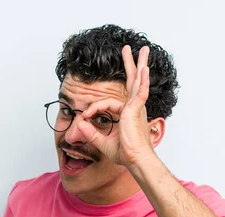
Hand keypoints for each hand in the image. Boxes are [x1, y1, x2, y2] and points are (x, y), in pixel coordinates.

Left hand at [79, 45, 155, 167]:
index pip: (108, 103)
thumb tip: (80, 124)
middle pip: (132, 82)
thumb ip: (91, 134)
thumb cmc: (126, 154)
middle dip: (131, 64)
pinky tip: (144, 70)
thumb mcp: (103, 143)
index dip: (94, 108)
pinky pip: (139, 92)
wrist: (136, 160)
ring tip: (144, 50)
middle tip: (128, 49)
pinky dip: (142, 81)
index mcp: (127, 114)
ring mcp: (136, 108)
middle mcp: (134, 108)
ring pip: (137, 81)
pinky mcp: (136, 110)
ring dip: (139, 64)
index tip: (84, 116)